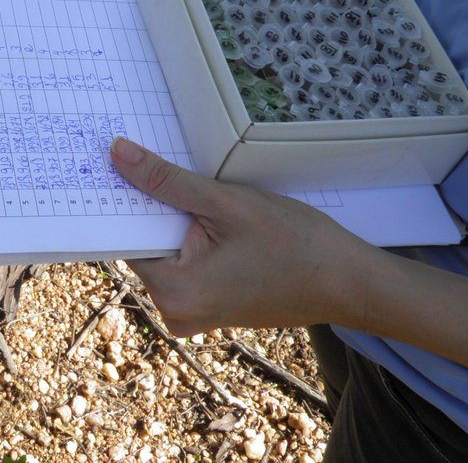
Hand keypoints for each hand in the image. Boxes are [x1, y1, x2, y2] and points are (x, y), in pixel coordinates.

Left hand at [111, 137, 386, 334]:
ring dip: (176, 217)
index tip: (118, 161)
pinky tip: (212, 214)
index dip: (125, 196)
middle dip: (153, 205)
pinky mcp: (208, 305)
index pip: (125, 235)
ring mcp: (191, 313)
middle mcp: (173, 313)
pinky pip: (185, 262)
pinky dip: (192, 235)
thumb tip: (117, 154)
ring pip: (167, 249)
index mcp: (172, 294)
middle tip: (163, 163)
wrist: (349, 283)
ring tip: (198, 188)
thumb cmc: (295, 244)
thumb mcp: (226, 203)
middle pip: (145, 242)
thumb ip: (166, 181)